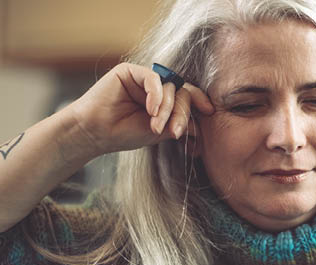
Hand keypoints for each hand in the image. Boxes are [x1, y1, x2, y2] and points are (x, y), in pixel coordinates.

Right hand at [68, 62, 213, 155]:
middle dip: (181, 113)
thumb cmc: (125, 133)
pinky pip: (153, 78)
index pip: (187, 97)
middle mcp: (155, 87)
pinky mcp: (130, 71)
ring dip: (167, 109)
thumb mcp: (160, 131)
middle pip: (182, 92)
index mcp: (164, 100)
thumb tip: (204, 119)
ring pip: (170, 86)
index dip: (200, 101)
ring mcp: (143, 78)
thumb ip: (179, 122)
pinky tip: (151, 111)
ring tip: (156, 127)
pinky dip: (157, 95)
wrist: (96, 133)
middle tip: (174, 131)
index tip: (210, 111)